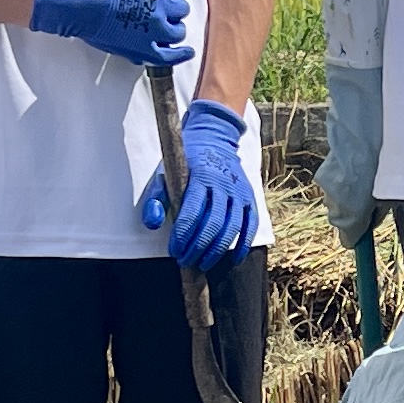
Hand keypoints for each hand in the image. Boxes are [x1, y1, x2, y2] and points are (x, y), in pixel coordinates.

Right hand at [29, 0, 194, 69]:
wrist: (78, 4)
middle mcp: (159, 9)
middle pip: (182, 10)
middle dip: (176, 9)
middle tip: (170, 10)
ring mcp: (153, 31)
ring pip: (178, 33)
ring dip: (175, 29)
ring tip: (169, 29)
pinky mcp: (142, 49)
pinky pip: (169, 56)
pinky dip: (181, 54)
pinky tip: (186, 52)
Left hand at [139, 100, 260, 270]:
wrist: (214, 139)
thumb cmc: (185, 161)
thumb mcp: (164, 173)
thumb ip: (155, 198)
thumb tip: (153, 225)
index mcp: (200, 177)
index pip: (191, 213)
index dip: (183, 236)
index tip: (175, 251)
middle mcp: (222, 184)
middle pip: (213, 224)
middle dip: (198, 247)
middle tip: (186, 261)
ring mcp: (239, 191)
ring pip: (232, 228)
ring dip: (217, 250)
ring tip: (203, 263)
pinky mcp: (250, 197)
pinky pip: (250, 225)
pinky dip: (243, 244)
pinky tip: (233, 259)